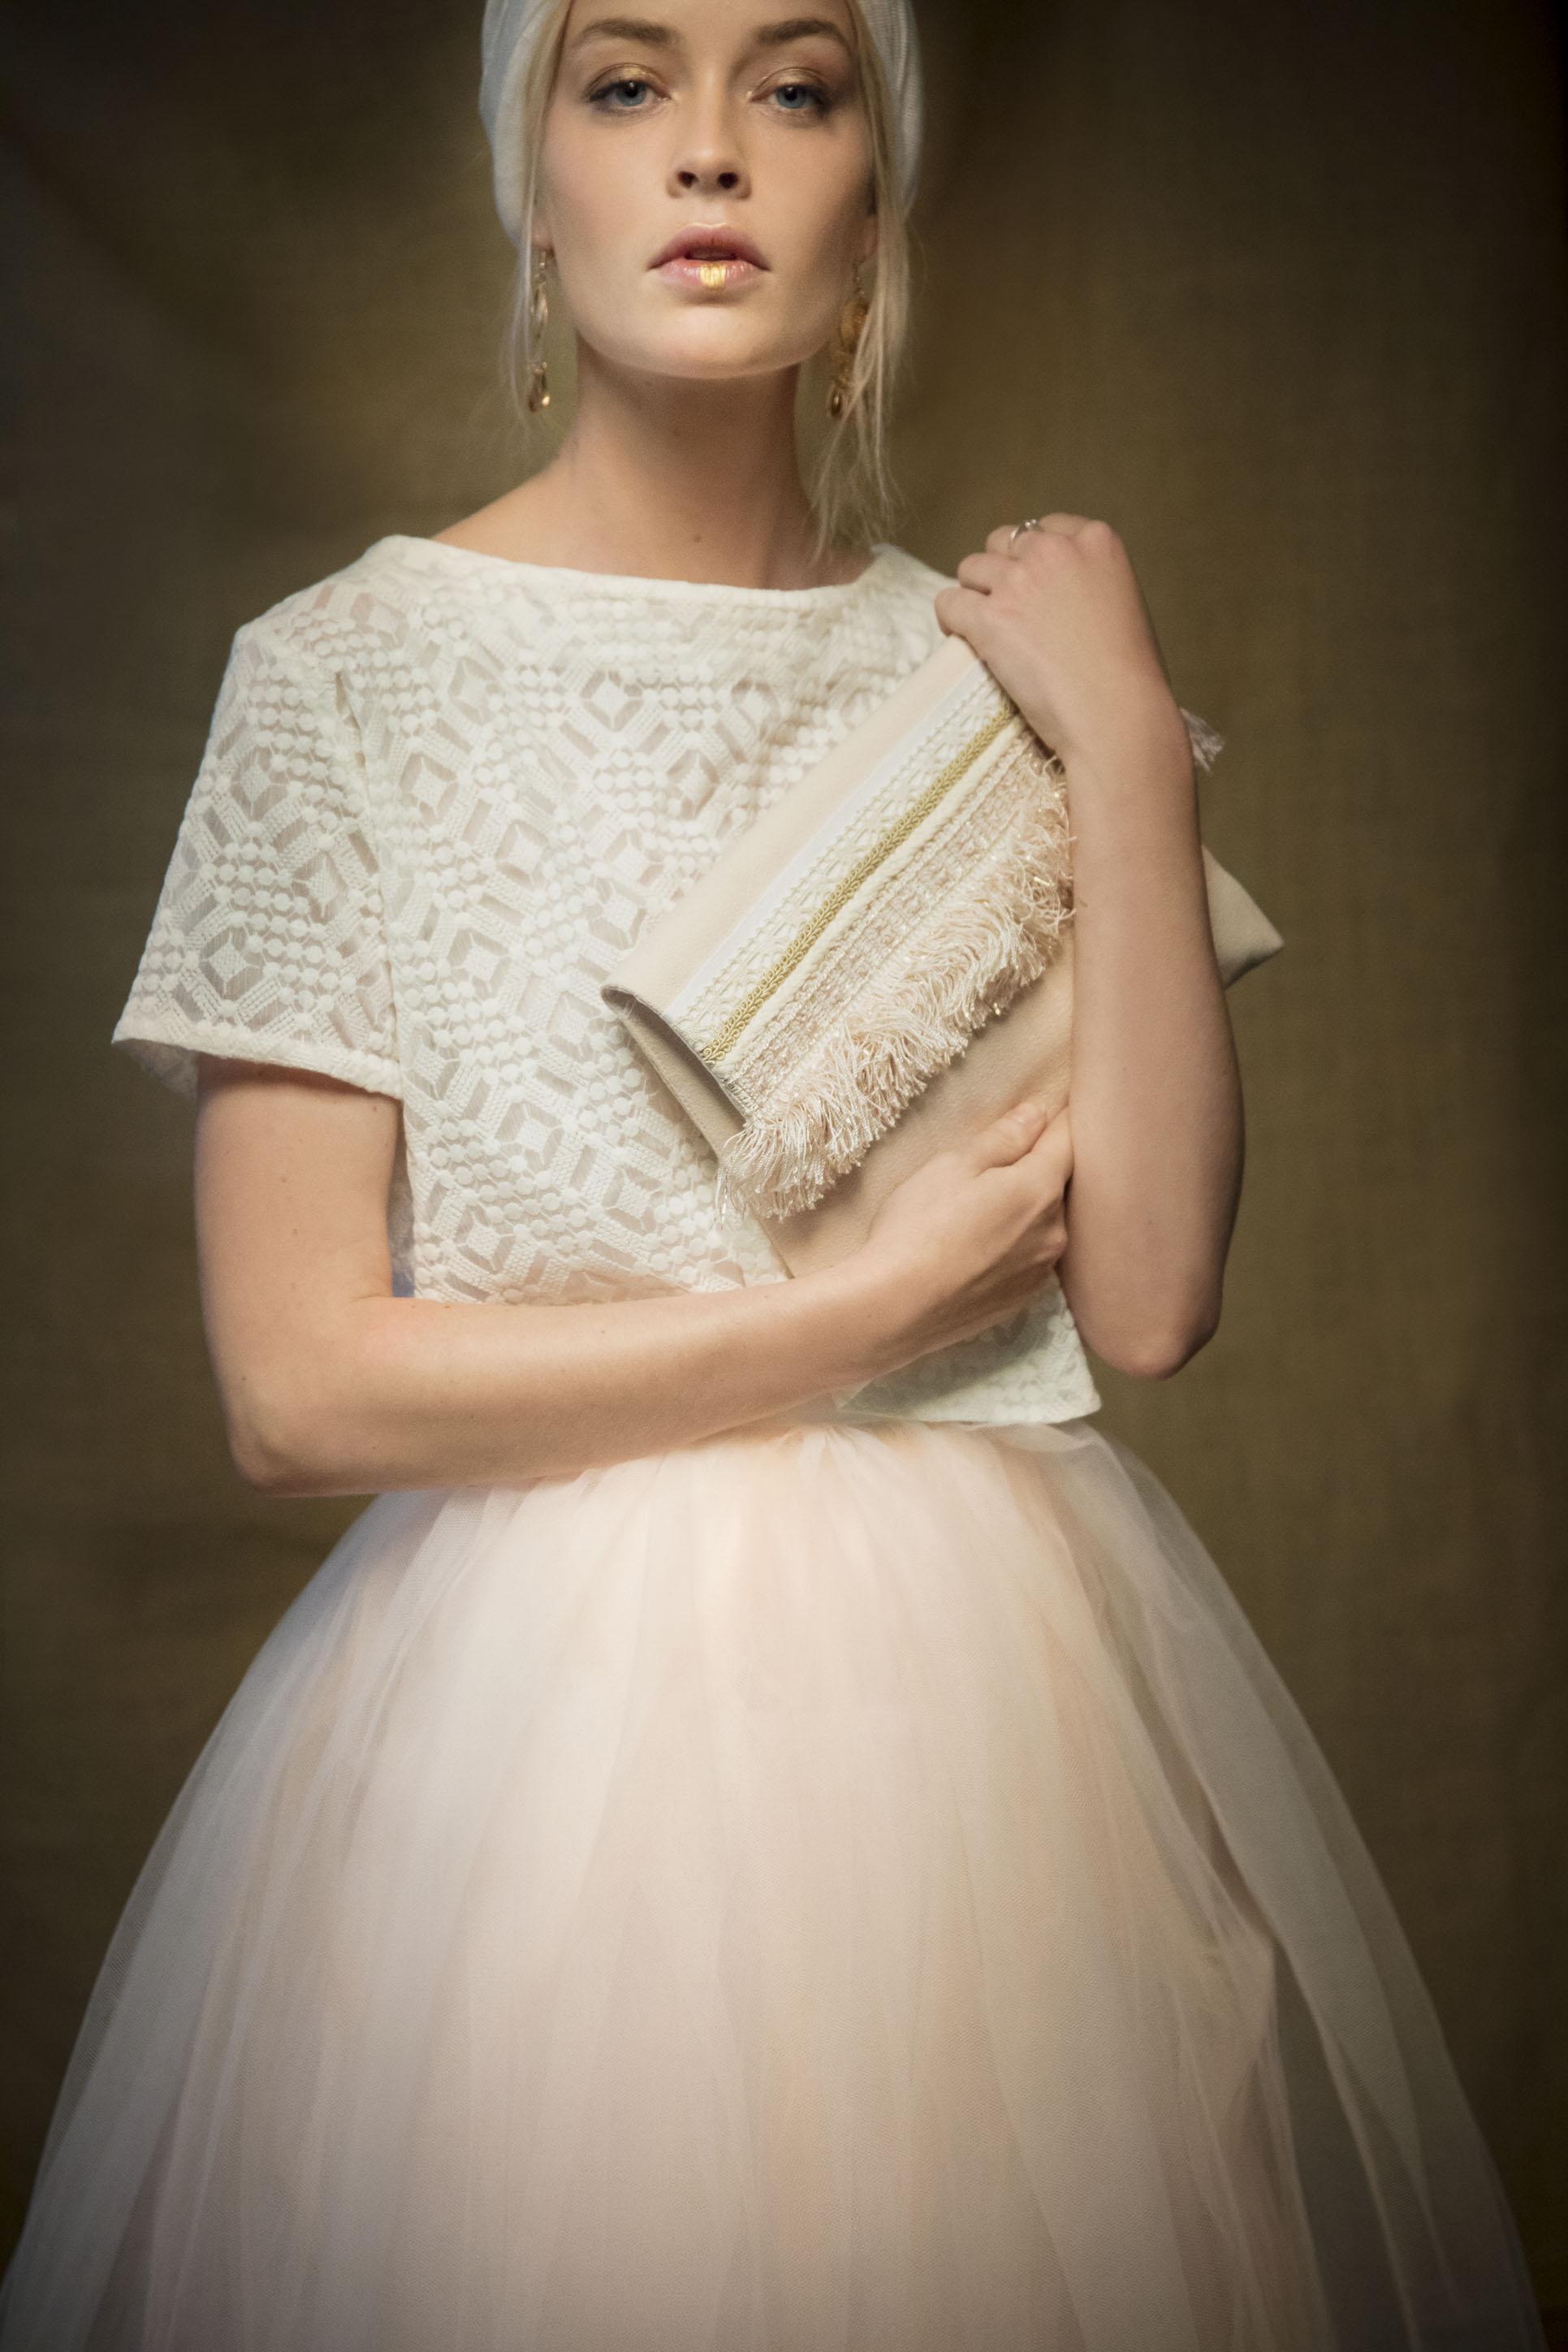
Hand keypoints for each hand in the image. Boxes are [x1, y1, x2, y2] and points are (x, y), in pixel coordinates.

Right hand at [844, 1100, 1073, 1370]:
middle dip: (1039, 1167)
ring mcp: (1042, 1269)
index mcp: (1041, 1188)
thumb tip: (1038, 1114)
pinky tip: (979, 1247)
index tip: (1048, 1110)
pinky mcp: (1023, 1299)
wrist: (894, 1309)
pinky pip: (1032, 1258)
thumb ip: (1004, 1137)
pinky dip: (1016, 1246)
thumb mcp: (953, 1165)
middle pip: (1061, 1184)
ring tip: (981, 1211)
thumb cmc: (918, 1227)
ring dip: (1027, 1210)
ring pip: (1047, 1223)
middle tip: (997, 1163)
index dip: (1059, 1118)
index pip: (1071, 1138)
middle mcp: (1055, 1230)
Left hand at [933, 515, 1185, 773]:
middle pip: (1003, 543)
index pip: (1044, 528)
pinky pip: (948, 602)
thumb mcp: (1124, 602)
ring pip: (971, 568)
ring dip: (973, 595)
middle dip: (1000, 572)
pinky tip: (959, 637)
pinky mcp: (990, 617)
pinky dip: (949, 619)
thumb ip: (1089, 582)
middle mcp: (1055, 550)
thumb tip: (1056, 593)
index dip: (1029, 558)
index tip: (1030, 586)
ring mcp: (1019, 581)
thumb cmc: (1129, 675)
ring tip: (981, 627)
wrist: (1117, 714)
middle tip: (1005, 610)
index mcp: (1096, 540)